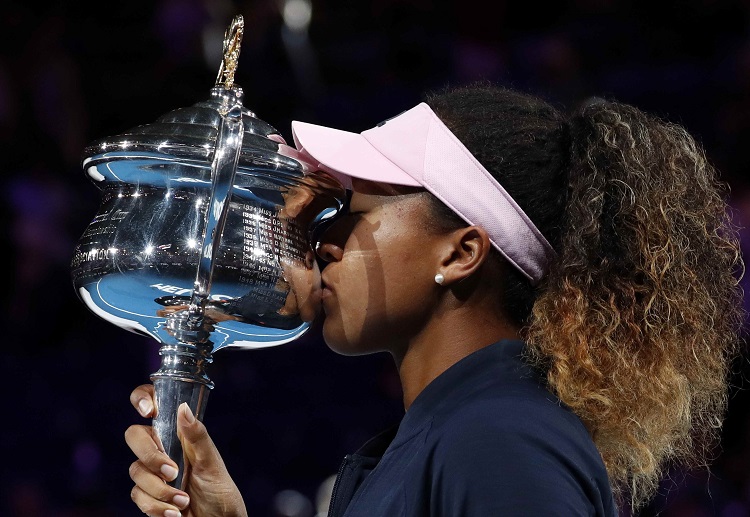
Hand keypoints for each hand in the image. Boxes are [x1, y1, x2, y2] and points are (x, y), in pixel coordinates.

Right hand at [125, 385, 247, 516]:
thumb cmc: (220, 490)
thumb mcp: (211, 461)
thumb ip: (197, 436)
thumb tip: (183, 408)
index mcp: (178, 433)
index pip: (153, 403)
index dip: (142, 398)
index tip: (149, 411)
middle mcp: (162, 448)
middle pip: (134, 436)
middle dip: (150, 456)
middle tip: (172, 472)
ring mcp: (152, 471)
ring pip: (136, 470)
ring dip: (160, 490)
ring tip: (183, 501)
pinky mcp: (148, 495)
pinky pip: (137, 495)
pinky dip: (157, 506)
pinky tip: (176, 513)